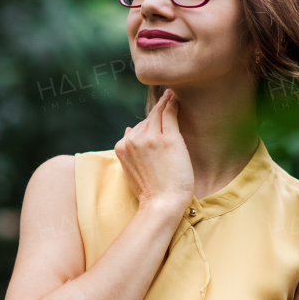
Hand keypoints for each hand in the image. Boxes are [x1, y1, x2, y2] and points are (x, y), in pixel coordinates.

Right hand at [114, 89, 194, 212]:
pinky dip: (172, 104)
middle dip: (157, 109)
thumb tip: (128, 130)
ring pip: (157, 114)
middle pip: (147, 120)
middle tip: (167, 95)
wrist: (161, 204)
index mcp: (122, 147)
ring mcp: (150, 138)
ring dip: (165, 102)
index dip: (148, 121)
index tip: (155, 112)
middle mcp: (133, 139)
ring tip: (172, 94)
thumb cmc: (150, 193)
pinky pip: (169, 114)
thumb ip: (129, 150)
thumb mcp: (131, 171)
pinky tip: (176, 98)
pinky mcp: (168, 139)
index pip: (136, 128)